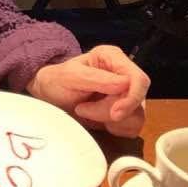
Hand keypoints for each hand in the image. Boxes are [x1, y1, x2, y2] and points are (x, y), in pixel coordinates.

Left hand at [26, 45, 149, 137]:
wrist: (49, 96)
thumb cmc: (56, 81)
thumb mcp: (70, 76)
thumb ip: (97, 78)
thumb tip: (126, 84)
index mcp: (113, 57)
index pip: (138, 79)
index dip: (130, 99)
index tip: (114, 114)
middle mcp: (125, 74)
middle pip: (136, 100)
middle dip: (109, 111)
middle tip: (82, 109)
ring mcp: (128, 94)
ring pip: (136, 116)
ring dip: (109, 120)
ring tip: (85, 111)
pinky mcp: (127, 112)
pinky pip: (132, 127)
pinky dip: (114, 129)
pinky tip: (97, 120)